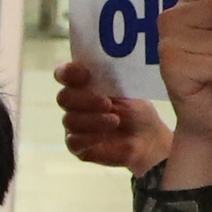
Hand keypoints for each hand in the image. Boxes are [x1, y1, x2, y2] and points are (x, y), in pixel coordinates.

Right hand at [52, 57, 171, 176]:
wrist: (147, 139)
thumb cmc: (136, 111)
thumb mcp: (127, 91)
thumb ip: (111, 79)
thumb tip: (106, 65)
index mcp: (84, 84)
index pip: (65, 74)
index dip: (69, 72)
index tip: (85, 74)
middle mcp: (75, 103)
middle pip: (64, 97)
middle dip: (85, 99)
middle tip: (108, 103)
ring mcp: (74, 125)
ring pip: (69, 120)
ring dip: (93, 120)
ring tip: (116, 120)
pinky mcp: (77, 146)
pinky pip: (73, 141)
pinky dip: (90, 137)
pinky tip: (105, 135)